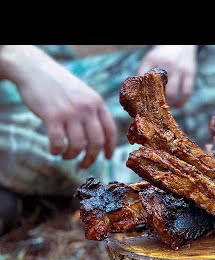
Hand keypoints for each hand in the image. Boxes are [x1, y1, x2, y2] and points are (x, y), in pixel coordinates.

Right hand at [0, 45, 116, 168]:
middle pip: (97, 142)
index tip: (106, 158)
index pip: (110, 131)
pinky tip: (54, 151)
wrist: (36, 70)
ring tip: (66, 156)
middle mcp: (87, 108)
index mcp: (97, 103)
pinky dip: (57, 151)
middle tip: (84, 165)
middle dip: (91, 158)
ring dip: (72, 156)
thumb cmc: (60, 86)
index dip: (110, 148)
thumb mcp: (84, 94)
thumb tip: (100, 139)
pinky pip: (59, 142)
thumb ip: (93, 112)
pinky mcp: (52, 116)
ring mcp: (70, 112)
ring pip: (79, 145)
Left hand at [137, 45, 196, 107]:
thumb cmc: (162, 55)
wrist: (180, 43)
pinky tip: (177, 105)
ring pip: (173, 93)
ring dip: (169, 104)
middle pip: (159, 89)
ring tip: (166, 107)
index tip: (142, 103)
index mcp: (152, 60)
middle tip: (155, 107)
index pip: (143, 80)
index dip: (141, 93)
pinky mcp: (190, 73)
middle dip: (157, 101)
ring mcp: (179, 68)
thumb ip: (144, 72)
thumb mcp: (150, 59)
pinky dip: (181, 102)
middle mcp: (166, 64)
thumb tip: (138, 91)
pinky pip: (187, 92)